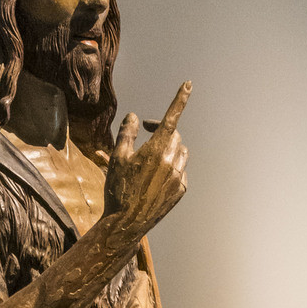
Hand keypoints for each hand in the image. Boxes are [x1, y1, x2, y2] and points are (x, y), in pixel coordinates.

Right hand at [105, 82, 191, 239]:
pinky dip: (173, 168)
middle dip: (162, 131)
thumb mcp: (118, 157)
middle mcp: (172, 162)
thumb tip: (135, 117)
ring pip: (181, 152)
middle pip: (174, 135)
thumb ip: (128, 133)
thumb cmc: (119, 188)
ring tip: (152, 158)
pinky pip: (182, 171)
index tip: (188, 84)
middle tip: (146, 133)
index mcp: (156, 150)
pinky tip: (156, 178)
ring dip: (170, 149)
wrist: (127, 222)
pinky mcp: (181, 190)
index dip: (179, 99)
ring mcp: (179, 177)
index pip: (171, 118)